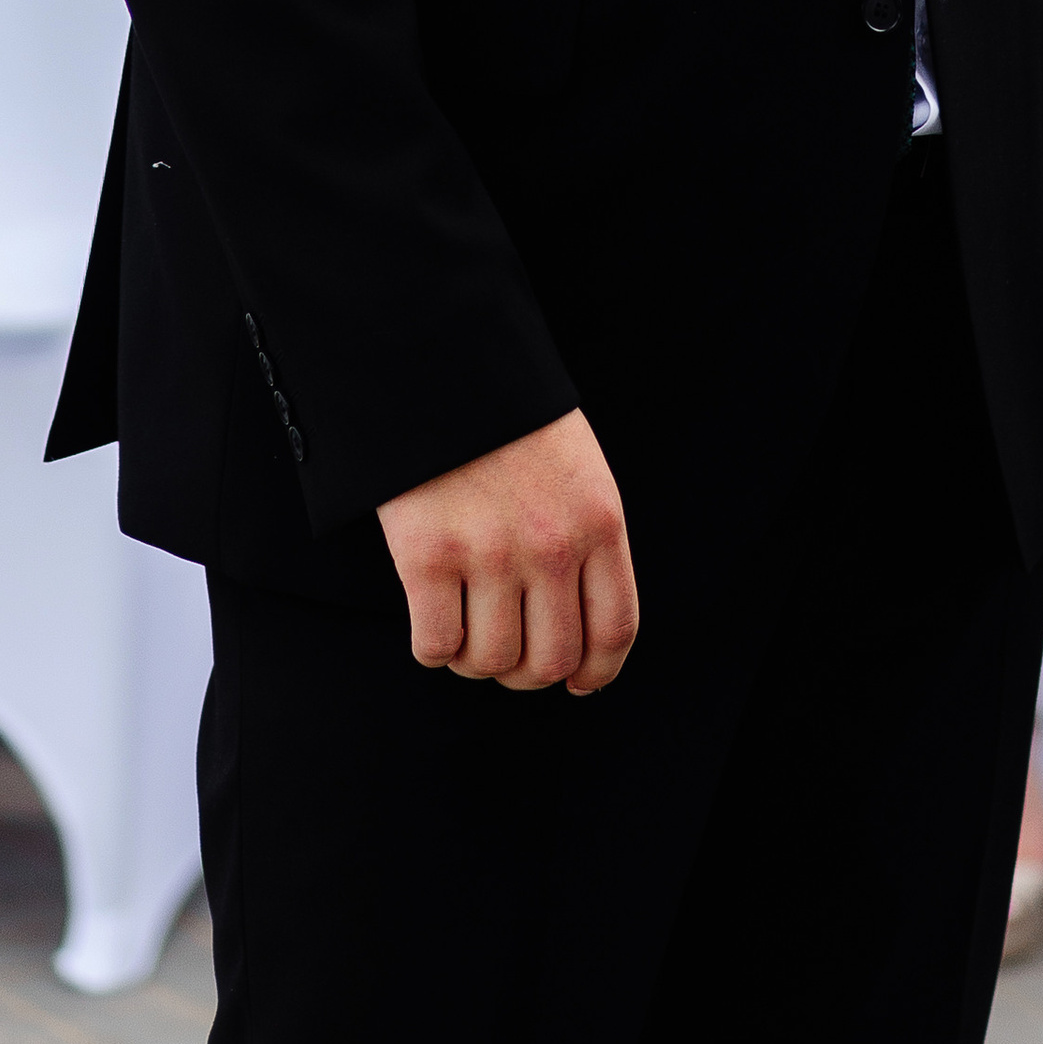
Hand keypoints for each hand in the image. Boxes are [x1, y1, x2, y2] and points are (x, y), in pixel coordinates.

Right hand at [379, 408, 637, 695]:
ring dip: (476, 659)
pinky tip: (433, 615)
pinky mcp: (427, 556)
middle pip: (551, 659)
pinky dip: (434, 646)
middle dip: (528, 672)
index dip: (598, 671)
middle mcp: (552, 544)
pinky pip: (436, 645)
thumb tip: (581, 642)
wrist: (442, 361)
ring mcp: (490, 552)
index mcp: (599, 519)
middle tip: (508, 652)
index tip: (580, 682)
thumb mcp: (577, 469)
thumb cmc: (509, 420)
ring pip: (491, 661)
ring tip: (466, 625)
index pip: (615, 628)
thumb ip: (586, 540)